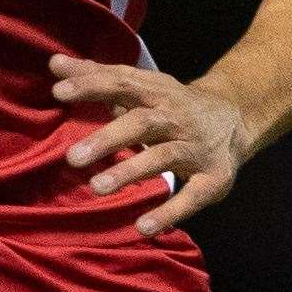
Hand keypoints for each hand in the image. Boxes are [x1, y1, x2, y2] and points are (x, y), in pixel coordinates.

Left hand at [49, 52, 250, 235]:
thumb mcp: (141, 86)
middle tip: (72, 158)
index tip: (58, 91)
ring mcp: (196, 148)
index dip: (92, 85)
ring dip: (130, 172)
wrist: (236, 118)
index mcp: (156, 91)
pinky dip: (169, 212)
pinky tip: (143, 227)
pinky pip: (192, 196)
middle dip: (108, 139)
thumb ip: (98, 77)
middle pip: (142, 123)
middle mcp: (176, 116)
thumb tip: (55, 64)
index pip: (122, 82)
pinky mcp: (213, 178)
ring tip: (97, 188)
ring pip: (163, 157)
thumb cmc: (171, 103)